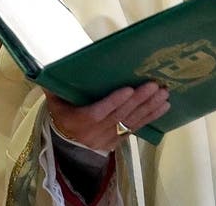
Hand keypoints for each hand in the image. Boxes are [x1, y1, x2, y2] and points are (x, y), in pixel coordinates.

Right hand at [45, 82, 169, 152]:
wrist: (63, 147)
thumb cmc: (61, 117)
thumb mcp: (55, 103)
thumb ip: (55, 87)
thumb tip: (50, 69)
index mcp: (77, 122)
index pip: (97, 113)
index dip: (113, 102)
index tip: (128, 89)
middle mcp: (94, 134)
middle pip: (119, 116)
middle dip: (139, 100)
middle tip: (155, 86)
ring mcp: (107, 140)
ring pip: (130, 123)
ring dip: (149, 108)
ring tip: (164, 95)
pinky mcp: (117, 142)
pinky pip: (135, 129)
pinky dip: (151, 117)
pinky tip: (163, 107)